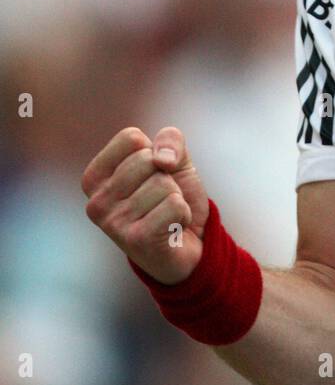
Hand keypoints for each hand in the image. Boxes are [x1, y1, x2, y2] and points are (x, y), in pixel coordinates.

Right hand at [81, 126, 209, 284]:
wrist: (190, 246)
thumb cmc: (172, 198)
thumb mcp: (174, 159)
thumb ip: (169, 139)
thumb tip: (162, 159)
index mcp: (94, 178)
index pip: (130, 138)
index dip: (154, 152)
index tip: (153, 176)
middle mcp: (95, 202)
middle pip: (146, 159)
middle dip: (167, 177)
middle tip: (161, 200)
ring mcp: (113, 223)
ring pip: (163, 184)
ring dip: (176, 198)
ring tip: (166, 216)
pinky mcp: (136, 240)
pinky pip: (174, 205)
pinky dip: (184, 214)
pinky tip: (172, 228)